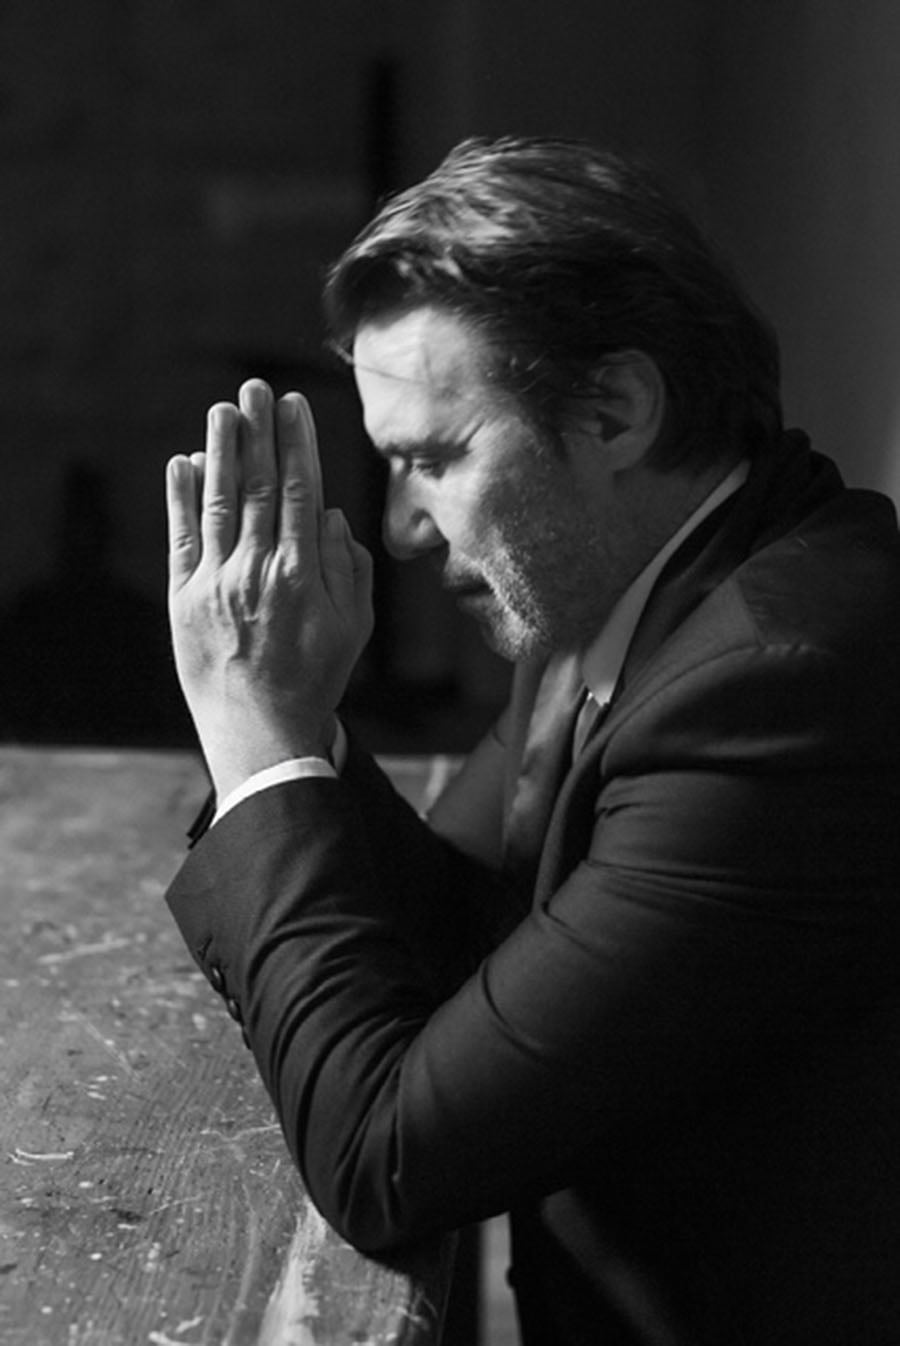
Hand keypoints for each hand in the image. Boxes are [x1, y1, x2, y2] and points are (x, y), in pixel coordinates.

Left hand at [166, 380, 372, 797]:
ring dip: (219, 451)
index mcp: (303, 573)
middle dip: (257, 432)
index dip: (295, 444)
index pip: (299, 491)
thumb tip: (333, 516)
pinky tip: (182, 463)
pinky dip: (181, 498)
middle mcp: (258, 569)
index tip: (292, 406)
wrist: (260, 732)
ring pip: (218, 502)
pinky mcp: (185, 599)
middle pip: (257, 485)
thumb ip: (350, 569)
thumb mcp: (355, 628)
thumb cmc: (316, 680)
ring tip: (222, 410)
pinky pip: (182, 538)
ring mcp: (217, 582)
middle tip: (255, 388)